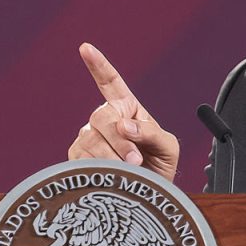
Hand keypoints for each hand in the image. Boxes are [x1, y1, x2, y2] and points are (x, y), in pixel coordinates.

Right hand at [67, 43, 179, 179]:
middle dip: (119, 139)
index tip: (86, 48)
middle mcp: (104, 120)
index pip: (110, 82)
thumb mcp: (168, 148)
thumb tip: (124, 125)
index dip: (98, 65)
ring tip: (129, 170)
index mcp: (127, 108)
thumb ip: (151, 132)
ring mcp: (89, 137)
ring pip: (91, 138)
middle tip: (136, 159)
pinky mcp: (78, 157)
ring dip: (112, 156)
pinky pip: (82, 156)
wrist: (148, 197)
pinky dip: (99, 166)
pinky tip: (110, 173)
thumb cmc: (160, 168)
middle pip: (102, 116)